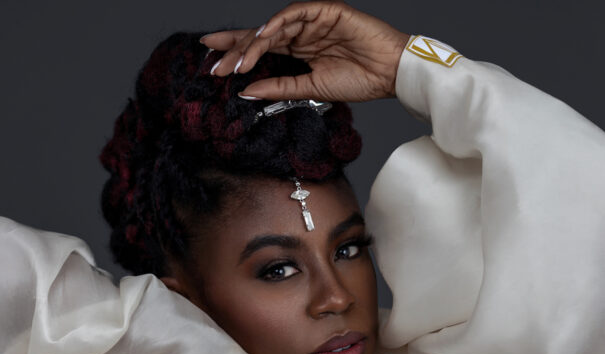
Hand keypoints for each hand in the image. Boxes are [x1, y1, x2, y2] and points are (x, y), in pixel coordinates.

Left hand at [201, 2, 409, 103]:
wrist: (390, 73)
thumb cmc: (359, 80)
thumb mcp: (311, 89)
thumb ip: (280, 88)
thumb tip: (248, 92)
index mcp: (298, 50)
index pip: (261, 49)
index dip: (237, 54)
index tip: (213, 66)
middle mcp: (302, 33)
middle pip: (261, 36)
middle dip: (236, 50)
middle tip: (215, 66)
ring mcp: (313, 20)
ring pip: (274, 27)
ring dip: (254, 43)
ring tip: (237, 62)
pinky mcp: (326, 10)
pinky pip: (296, 13)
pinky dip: (278, 24)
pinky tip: (263, 36)